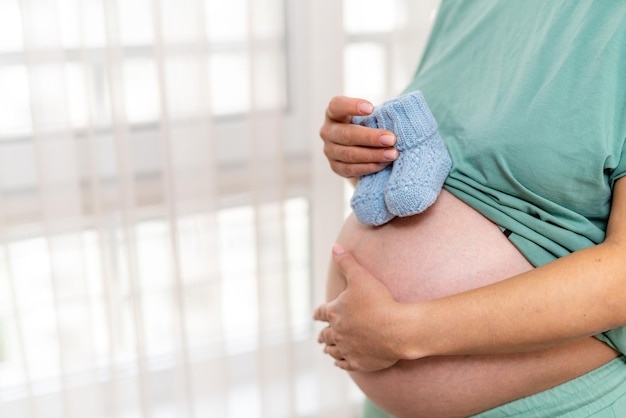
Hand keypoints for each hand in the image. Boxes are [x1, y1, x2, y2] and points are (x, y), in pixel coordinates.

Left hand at [313, 244, 403, 371]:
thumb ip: (347, 262)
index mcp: (334, 312)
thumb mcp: (361, 276)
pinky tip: (339, 362)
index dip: (317, 314)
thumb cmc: (379, 301)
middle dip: (323, 334)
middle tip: (320, 337)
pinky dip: (340, 362)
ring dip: (329, 349)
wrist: (397, 328)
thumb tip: (335, 247)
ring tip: (326, 349)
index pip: (320, 313)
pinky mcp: (358, 362)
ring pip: (332, 350)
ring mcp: (347, 348)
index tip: (315, 316)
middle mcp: (337, 332)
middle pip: (325, 334)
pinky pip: (344, 364)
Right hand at [320, 96, 397, 178]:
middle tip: (391, 139)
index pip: (337, 106)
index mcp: (333, 113)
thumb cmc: (369, 125)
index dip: (352, 106)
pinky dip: (369, 167)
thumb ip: (379, 115)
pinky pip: (351, 169)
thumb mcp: (370, 116)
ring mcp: (329, 151)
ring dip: (373, 154)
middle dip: (370, 137)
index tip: (371, 108)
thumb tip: (401, 119)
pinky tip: (384, 164)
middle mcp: (328, 131)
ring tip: (393, 154)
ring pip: (349, 154)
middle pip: (346, 134)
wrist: (361, 149)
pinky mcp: (335, 167)